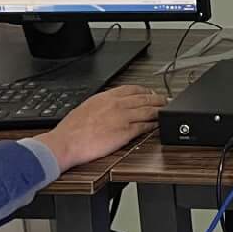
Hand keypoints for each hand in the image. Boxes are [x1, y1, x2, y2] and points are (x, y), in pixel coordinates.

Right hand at [34, 84, 162, 171]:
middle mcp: (117, 105)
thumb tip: (107, 106)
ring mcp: (123, 118)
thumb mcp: (86, 107)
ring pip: (148, 110)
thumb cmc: (71, 130)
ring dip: (160, 110)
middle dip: (158, 98)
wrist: (66, 142)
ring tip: (166, 111)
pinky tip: (157, 124)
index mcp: (106, 97)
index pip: (132, 88)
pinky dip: (153, 124)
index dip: (145, 90)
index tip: (151, 92)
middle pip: (144, 98)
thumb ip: (101, 104)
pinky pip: (145, 126)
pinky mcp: (126, 132)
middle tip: (165, 100)